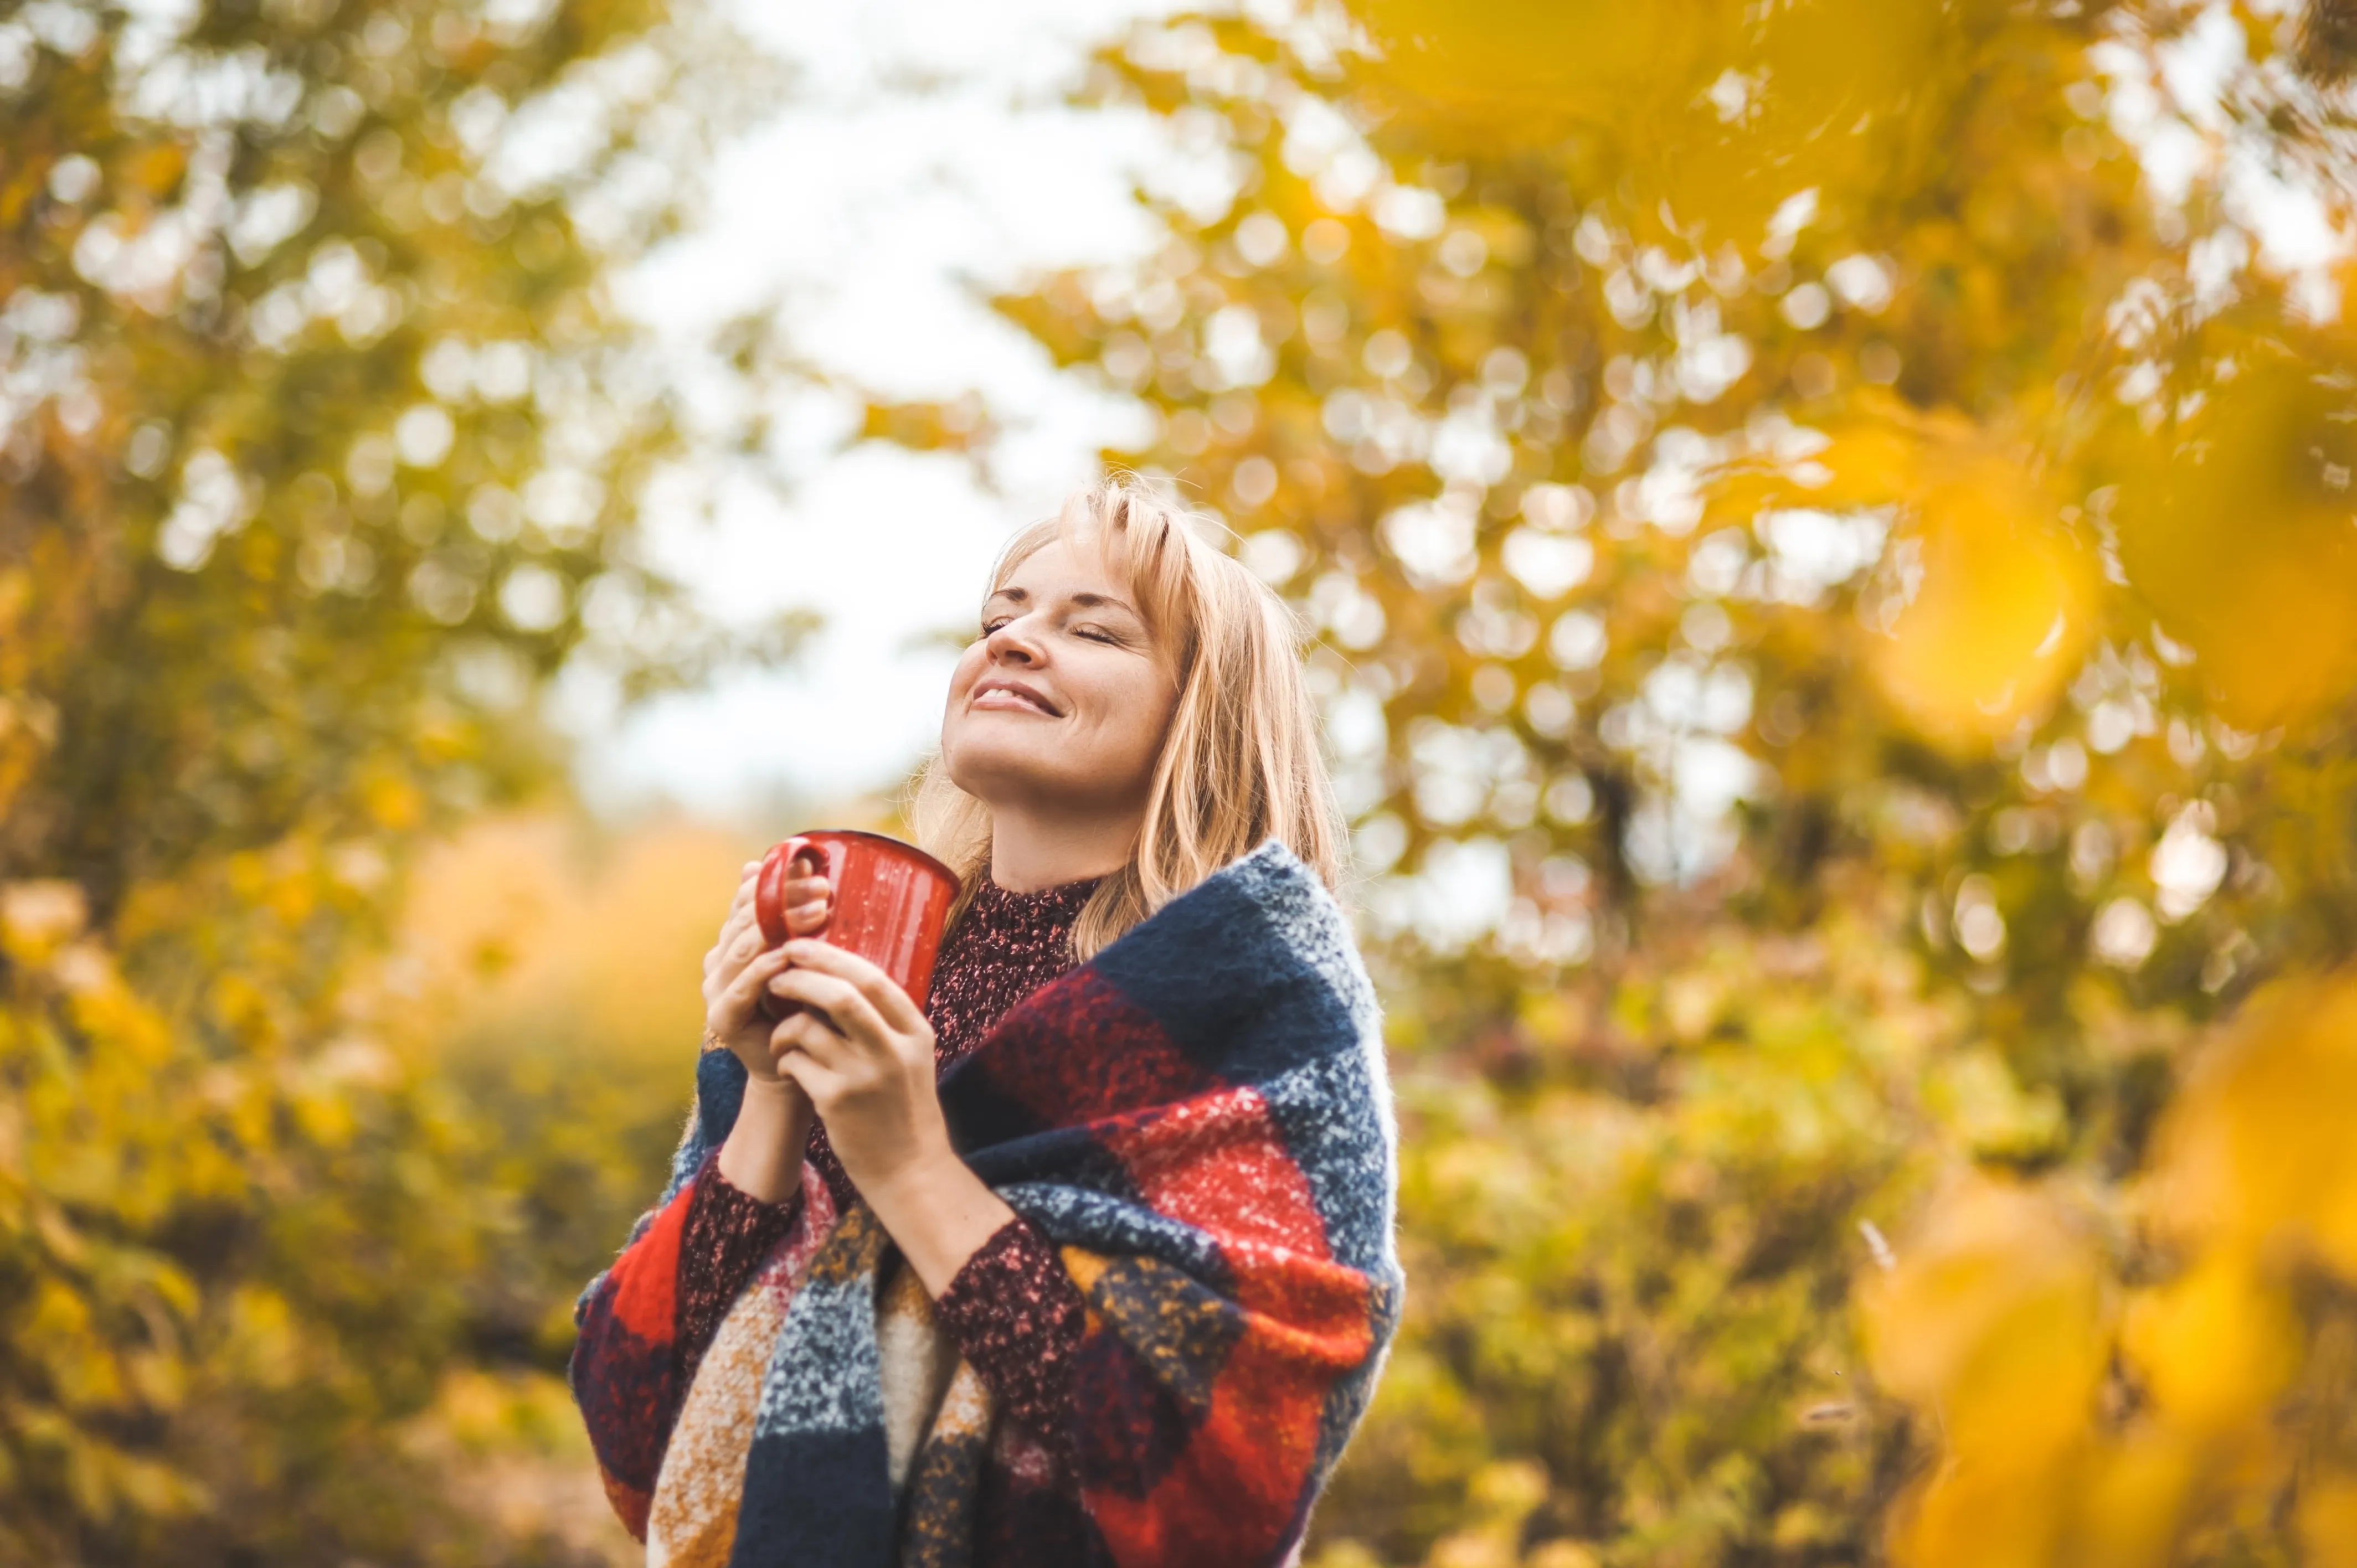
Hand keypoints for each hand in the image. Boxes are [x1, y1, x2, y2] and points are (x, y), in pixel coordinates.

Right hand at [703, 858, 829, 1201]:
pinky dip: (763, 969)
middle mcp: (720, 959)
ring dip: (779, 926)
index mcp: (737, 939)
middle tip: (822, 889)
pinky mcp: (722, 1017)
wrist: (808, 1066)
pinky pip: (742, 986)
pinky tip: (787, 956)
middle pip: (746, 918)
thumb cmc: (815, 1006)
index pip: (749, 898)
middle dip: (783, 899)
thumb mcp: (814, 956)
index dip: (778, 881)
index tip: (816, 871)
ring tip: (816, 913)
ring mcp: (716, 987)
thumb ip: (806, 919)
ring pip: (743, 947)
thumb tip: (810, 867)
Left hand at [765, 940, 946, 1192]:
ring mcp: (864, 1077)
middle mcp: (893, 1050)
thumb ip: (885, 1020)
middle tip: (776, 973)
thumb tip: (839, 973)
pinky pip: (796, 1062)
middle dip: (800, 977)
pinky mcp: (836, 1102)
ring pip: (809, 1028)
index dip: (832, 957)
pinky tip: (791, 1066)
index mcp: (915, 1032)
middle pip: (840, 995)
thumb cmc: (903, 1107)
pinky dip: (785, 1057)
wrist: (909, 1169)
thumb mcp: (911, 1056)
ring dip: (785, 1024)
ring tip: (782, 1034)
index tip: (801, 945)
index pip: (873, 979)